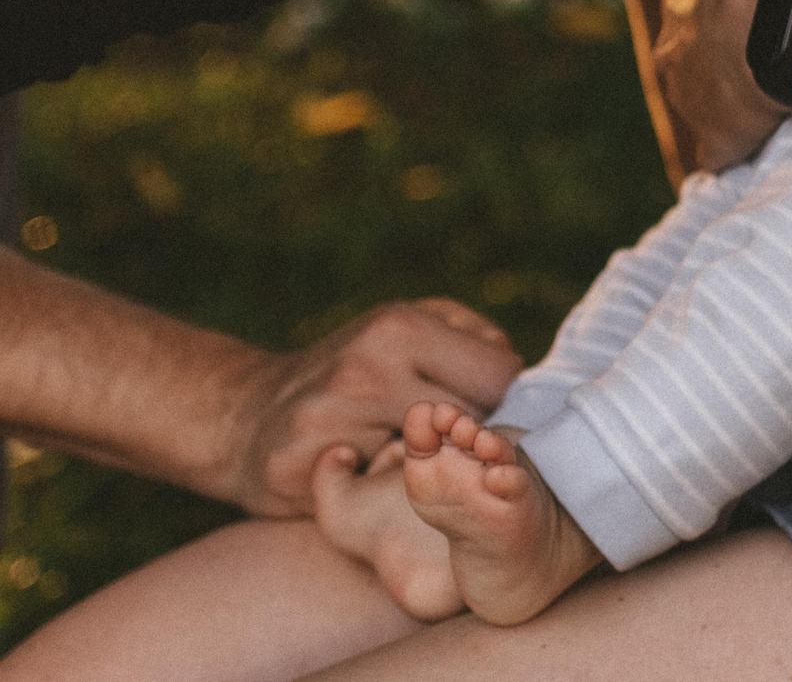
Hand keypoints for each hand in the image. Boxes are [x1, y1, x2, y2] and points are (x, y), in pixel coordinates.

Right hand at [218, 299, 520, 516]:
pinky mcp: (301, 471)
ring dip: (432, 470)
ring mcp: (329, 421)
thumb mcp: (408, 325)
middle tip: (456, 444)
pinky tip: (371, 477)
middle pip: (468, 425)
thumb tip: (513, 366)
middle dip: (472, 439)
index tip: (485, 407)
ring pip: (427, 467)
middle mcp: (365, 370)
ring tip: (412, 457)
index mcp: (399, 328)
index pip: (498, 376)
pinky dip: (383, 494)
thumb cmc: (354, 368)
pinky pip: (375, 498)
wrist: (246, 415)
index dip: (503, 397)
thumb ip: (471, 335)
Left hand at [654, 0, 791, 174]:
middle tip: (767, 70)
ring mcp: (687, 101)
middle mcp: (669, 53)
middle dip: (720, 73)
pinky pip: (721, 154)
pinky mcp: (716, 140)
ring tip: (778, 105)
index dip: (730, 29)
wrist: (782, 19)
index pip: (697, 21)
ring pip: (703, 110)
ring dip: (730, 112)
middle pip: (689, 68)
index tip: (761, 32)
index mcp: (680, 3)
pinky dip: (739, 152)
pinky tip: (766, 145)